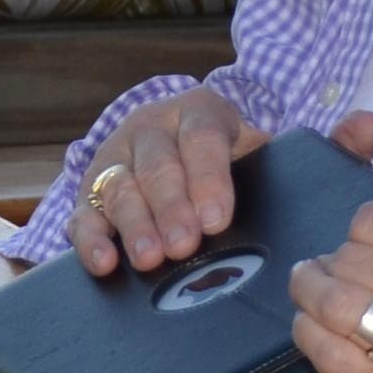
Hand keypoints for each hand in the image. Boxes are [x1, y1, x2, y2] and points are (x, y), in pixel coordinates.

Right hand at [68, 87, 251, 275]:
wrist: (183, 138)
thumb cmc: (228, 155)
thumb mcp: (250, 146)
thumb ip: (265, 168)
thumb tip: (287, 207)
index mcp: (196, 110)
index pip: (202, 138)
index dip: (208, 179)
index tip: (216, 220)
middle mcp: (150, 128)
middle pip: (158, 166)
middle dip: (171, 208)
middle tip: (183, 244)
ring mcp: (116, 156)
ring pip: (120, 188)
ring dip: (135, 226)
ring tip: (149, 258)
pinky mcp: (91, 190)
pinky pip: (84, 214)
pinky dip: (91, 239)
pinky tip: (104, 261)